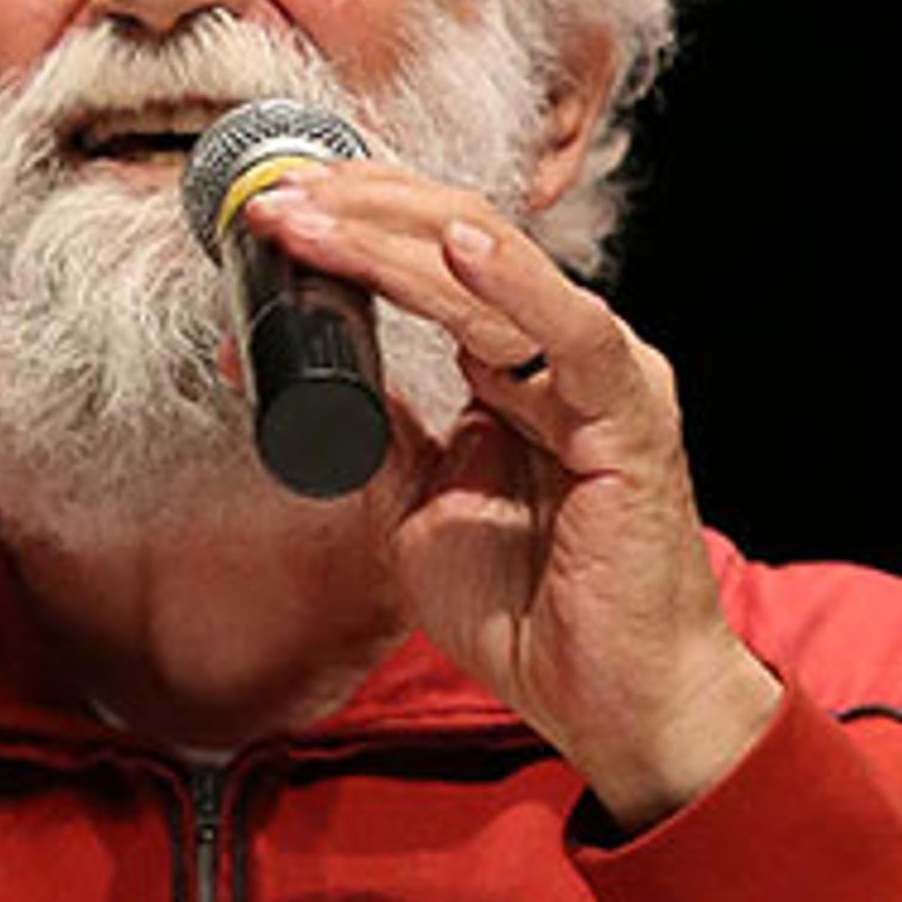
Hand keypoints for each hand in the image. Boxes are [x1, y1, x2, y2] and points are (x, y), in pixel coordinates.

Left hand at [246, 169, 783, 828]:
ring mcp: (604, 375)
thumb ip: (376, 430)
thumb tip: (284, 362)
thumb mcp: (419, 503)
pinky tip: (453, 247)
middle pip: (460, 242)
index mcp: (523, 364)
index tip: (274, 208)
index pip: (437, 259)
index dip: (358, 223)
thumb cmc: (535, 612)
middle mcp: (566, 352)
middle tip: (272, 200)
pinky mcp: (629, 417)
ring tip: (310, 216)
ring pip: (493, 273)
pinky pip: (568, 333)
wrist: (613, 702)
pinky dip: (511, 283)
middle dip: (358, 211)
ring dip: (392, 239)